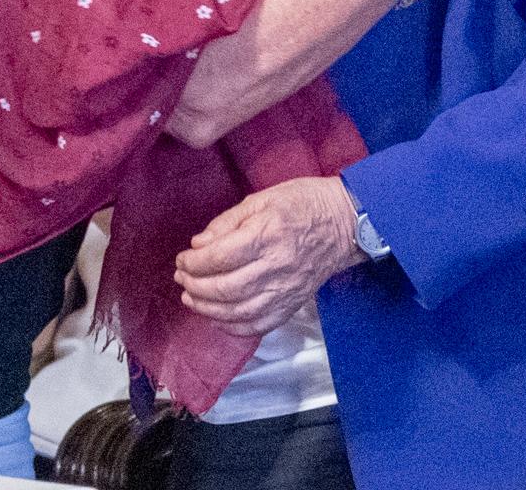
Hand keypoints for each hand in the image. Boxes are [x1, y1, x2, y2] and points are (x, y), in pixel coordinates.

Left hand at [174, 177, 360, 335]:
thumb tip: (199, 245)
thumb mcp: (261, 199)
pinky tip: (217, 318)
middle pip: (226, 288)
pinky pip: (259, 326)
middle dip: (195, 287)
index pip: (220, 257)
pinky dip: (233, 327)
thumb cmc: (301, 203)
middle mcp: (276, 266)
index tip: (182, 260)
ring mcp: (286, 290)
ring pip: (239, 312)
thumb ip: (227, 222)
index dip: (193, 263)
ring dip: (208, 309)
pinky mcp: (292, 304)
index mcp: (267, 234)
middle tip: (181, 279)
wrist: (344, 223)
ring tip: (191, 299)